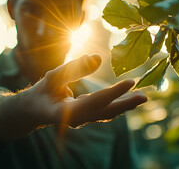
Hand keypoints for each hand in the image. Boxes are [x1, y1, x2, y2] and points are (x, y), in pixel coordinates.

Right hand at [28, 54, 147, 127]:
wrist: (33, 111)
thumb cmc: (41, 93)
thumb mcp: (52, 77)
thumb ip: (73, 69)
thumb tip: (97, 58)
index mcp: (66, 112)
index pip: (94, 101)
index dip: (113, 92)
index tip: (130, 82)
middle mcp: (77, 120)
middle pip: (106, 112)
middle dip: (126, 104)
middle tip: (145, 96)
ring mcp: (83, 121)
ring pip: (108, 113)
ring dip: (125, 105)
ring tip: (141, 96)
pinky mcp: (86, 118)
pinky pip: (105, 112)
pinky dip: (118, 105)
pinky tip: (129, 99)